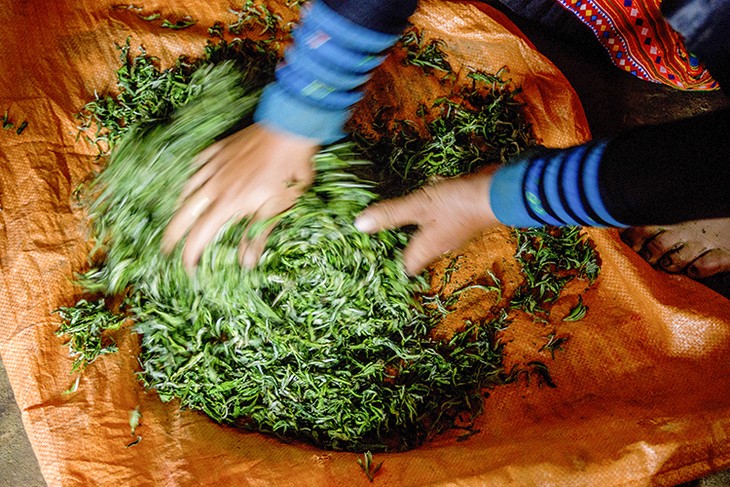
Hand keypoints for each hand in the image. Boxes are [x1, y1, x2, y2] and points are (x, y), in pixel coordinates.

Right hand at [162, 124, 318, 270]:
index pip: (200, 234)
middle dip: (173, 234)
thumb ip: (258, 235)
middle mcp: (215, 185)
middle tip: (166, 248)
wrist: (289, 128)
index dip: (190, 253)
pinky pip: (198, 164)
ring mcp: (216, 165)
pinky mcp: (221, 149)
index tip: (187, 268)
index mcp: (229, 203)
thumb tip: (246, 263)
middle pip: (185, 213)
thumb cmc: (289, 170)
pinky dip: (193, 177)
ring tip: (180, 217)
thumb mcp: (279, 208)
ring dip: (182, 206)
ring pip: (189, 188)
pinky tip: (193, 180)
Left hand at [354, 169, 498, 274]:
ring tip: (389, 216)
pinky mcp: (460, 218)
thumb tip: (359, 226)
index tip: (369, 257)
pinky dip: (426, 213)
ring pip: (425, 235)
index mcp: (426, 250)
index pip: (404, 269)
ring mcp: (451, 233)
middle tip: (374, 234)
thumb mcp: (419, 206)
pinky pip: (437, 220)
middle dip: (395, 244)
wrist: (499, 193)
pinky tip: (420, 198)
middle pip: (413, 252)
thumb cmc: (457, 204)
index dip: (387, 266)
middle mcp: (439, 247)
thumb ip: (391, 215)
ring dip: (410, 227)